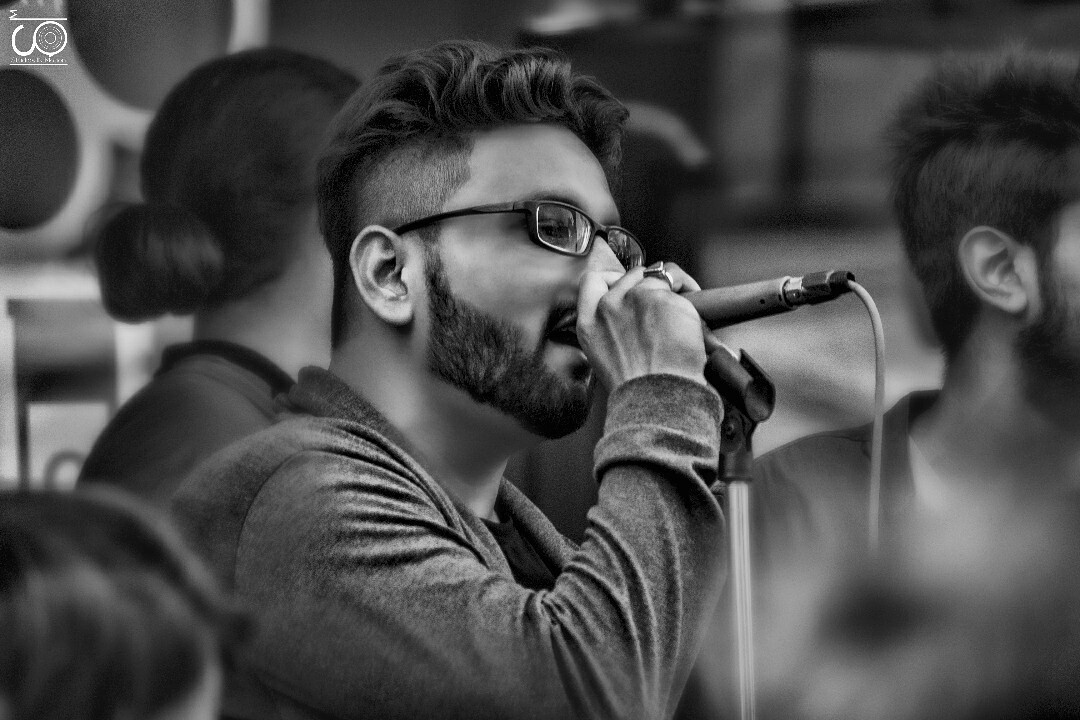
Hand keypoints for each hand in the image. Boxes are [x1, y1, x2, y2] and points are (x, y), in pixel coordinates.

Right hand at [577, 262, 706, 390]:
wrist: (659, 396)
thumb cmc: (639, 388)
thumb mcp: (605, 357)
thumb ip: (609, 328)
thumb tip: (628, 314)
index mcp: (589, 323)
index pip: (592, 281)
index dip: (612, 278)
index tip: (626, 285)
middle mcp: (607, 306)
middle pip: (630, 276)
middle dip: (647, 285)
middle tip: (661, 304)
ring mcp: (634, 298)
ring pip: (656, 279)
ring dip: (670, 290)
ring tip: (679, 315)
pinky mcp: (661, 297)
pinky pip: (678, 285)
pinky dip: (689, 294)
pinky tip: (691, 316)